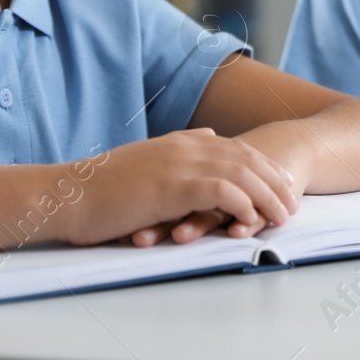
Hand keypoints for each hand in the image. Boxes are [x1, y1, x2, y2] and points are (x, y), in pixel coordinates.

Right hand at [64, 128, 297, 246]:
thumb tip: (209, 140)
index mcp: (179, 142)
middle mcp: (184, 147)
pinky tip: (253, 219)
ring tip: (283, 215)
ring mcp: (179, 163)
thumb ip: (178, 151)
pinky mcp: (172, 186)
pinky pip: (221, 192)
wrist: (68, 195)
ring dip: (266, 194)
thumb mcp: (145, 162)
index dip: (261, 165)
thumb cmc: (100, 188)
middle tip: (291, 202)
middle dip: (273, 179)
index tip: (279, 183)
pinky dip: (243, 204)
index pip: (234, 148)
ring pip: (240, 173)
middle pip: (245, 157)